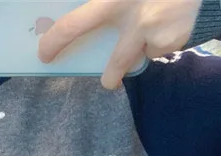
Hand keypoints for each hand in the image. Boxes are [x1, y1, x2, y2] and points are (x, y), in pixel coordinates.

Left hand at [37, 0, 201, 89]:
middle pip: (117, 64)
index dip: (56, 41)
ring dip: (146, 47)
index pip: (75, 25)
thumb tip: (90, 20)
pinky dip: (166, 37)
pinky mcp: (175, 40)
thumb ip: (108, 5)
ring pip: (142, 53)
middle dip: (112, 77)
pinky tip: (175, 17)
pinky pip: (162, 46)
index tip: (44, 54)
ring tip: (158, 24)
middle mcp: (135, 19)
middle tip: (108, 82)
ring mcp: (156, 33)